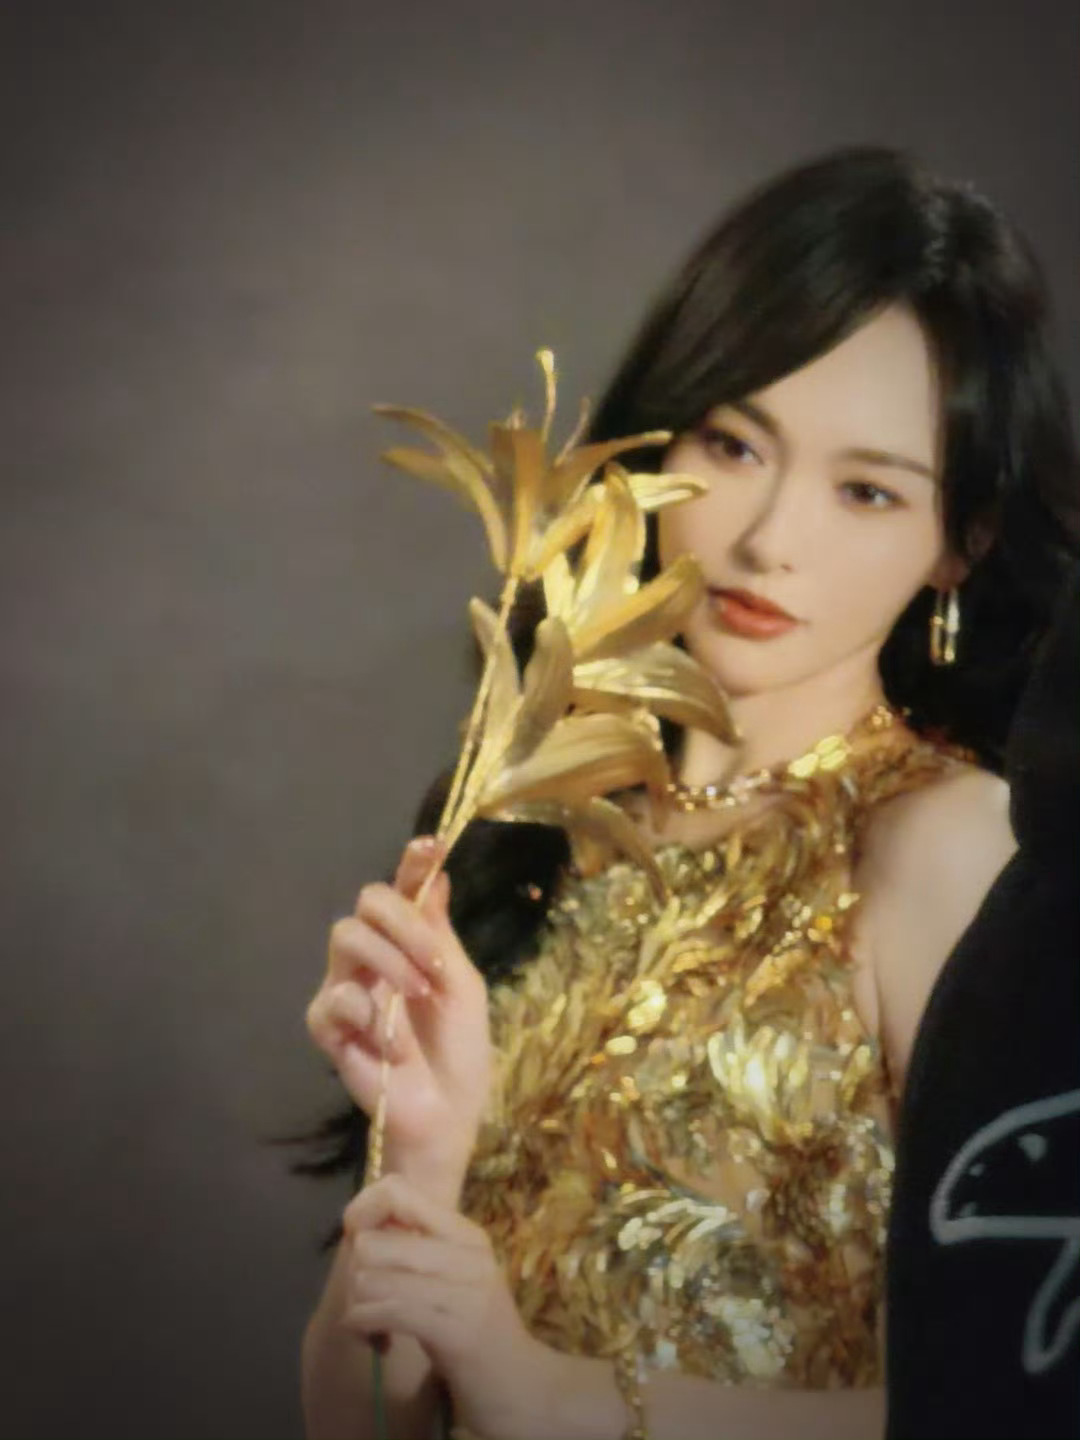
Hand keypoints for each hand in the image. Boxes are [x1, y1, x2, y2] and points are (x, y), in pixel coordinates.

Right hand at [306, 836, 492, 1191]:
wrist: (445, 1114)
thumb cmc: (460, 1052)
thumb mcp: (463, 985)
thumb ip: (442, 932)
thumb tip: (437, 872)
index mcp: (409, 943)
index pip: (402, 890)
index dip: (412, 863)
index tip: (429, 845)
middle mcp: (373, 956)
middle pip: (367, 901)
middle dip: (404, 924)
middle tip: (434, 965)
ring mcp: (346, 987)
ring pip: (346, 935)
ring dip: (389, 961)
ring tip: (417, 997)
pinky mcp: (327, 1025)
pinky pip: (334, 996)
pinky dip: (369, 1015)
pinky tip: (390, 1045)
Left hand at [340, 1175, 560, 1439]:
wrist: (520, 1383)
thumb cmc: (475, 1327)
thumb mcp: (451, 1276)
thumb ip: (417, 1248)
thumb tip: (363, 1225)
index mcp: (465, 1233)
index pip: (398, 1191)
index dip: (363, 1211)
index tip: (357, 1241)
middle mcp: (468, 1253)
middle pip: (377, 1240)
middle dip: (354, 1271)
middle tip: (361, 1295)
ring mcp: (465, 1291)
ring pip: (376, 1277)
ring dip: (357, 1303)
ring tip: (365, 1318)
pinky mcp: (456, 1331)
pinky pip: (390, 1312)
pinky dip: (365, 1322)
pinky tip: (367, 1335)